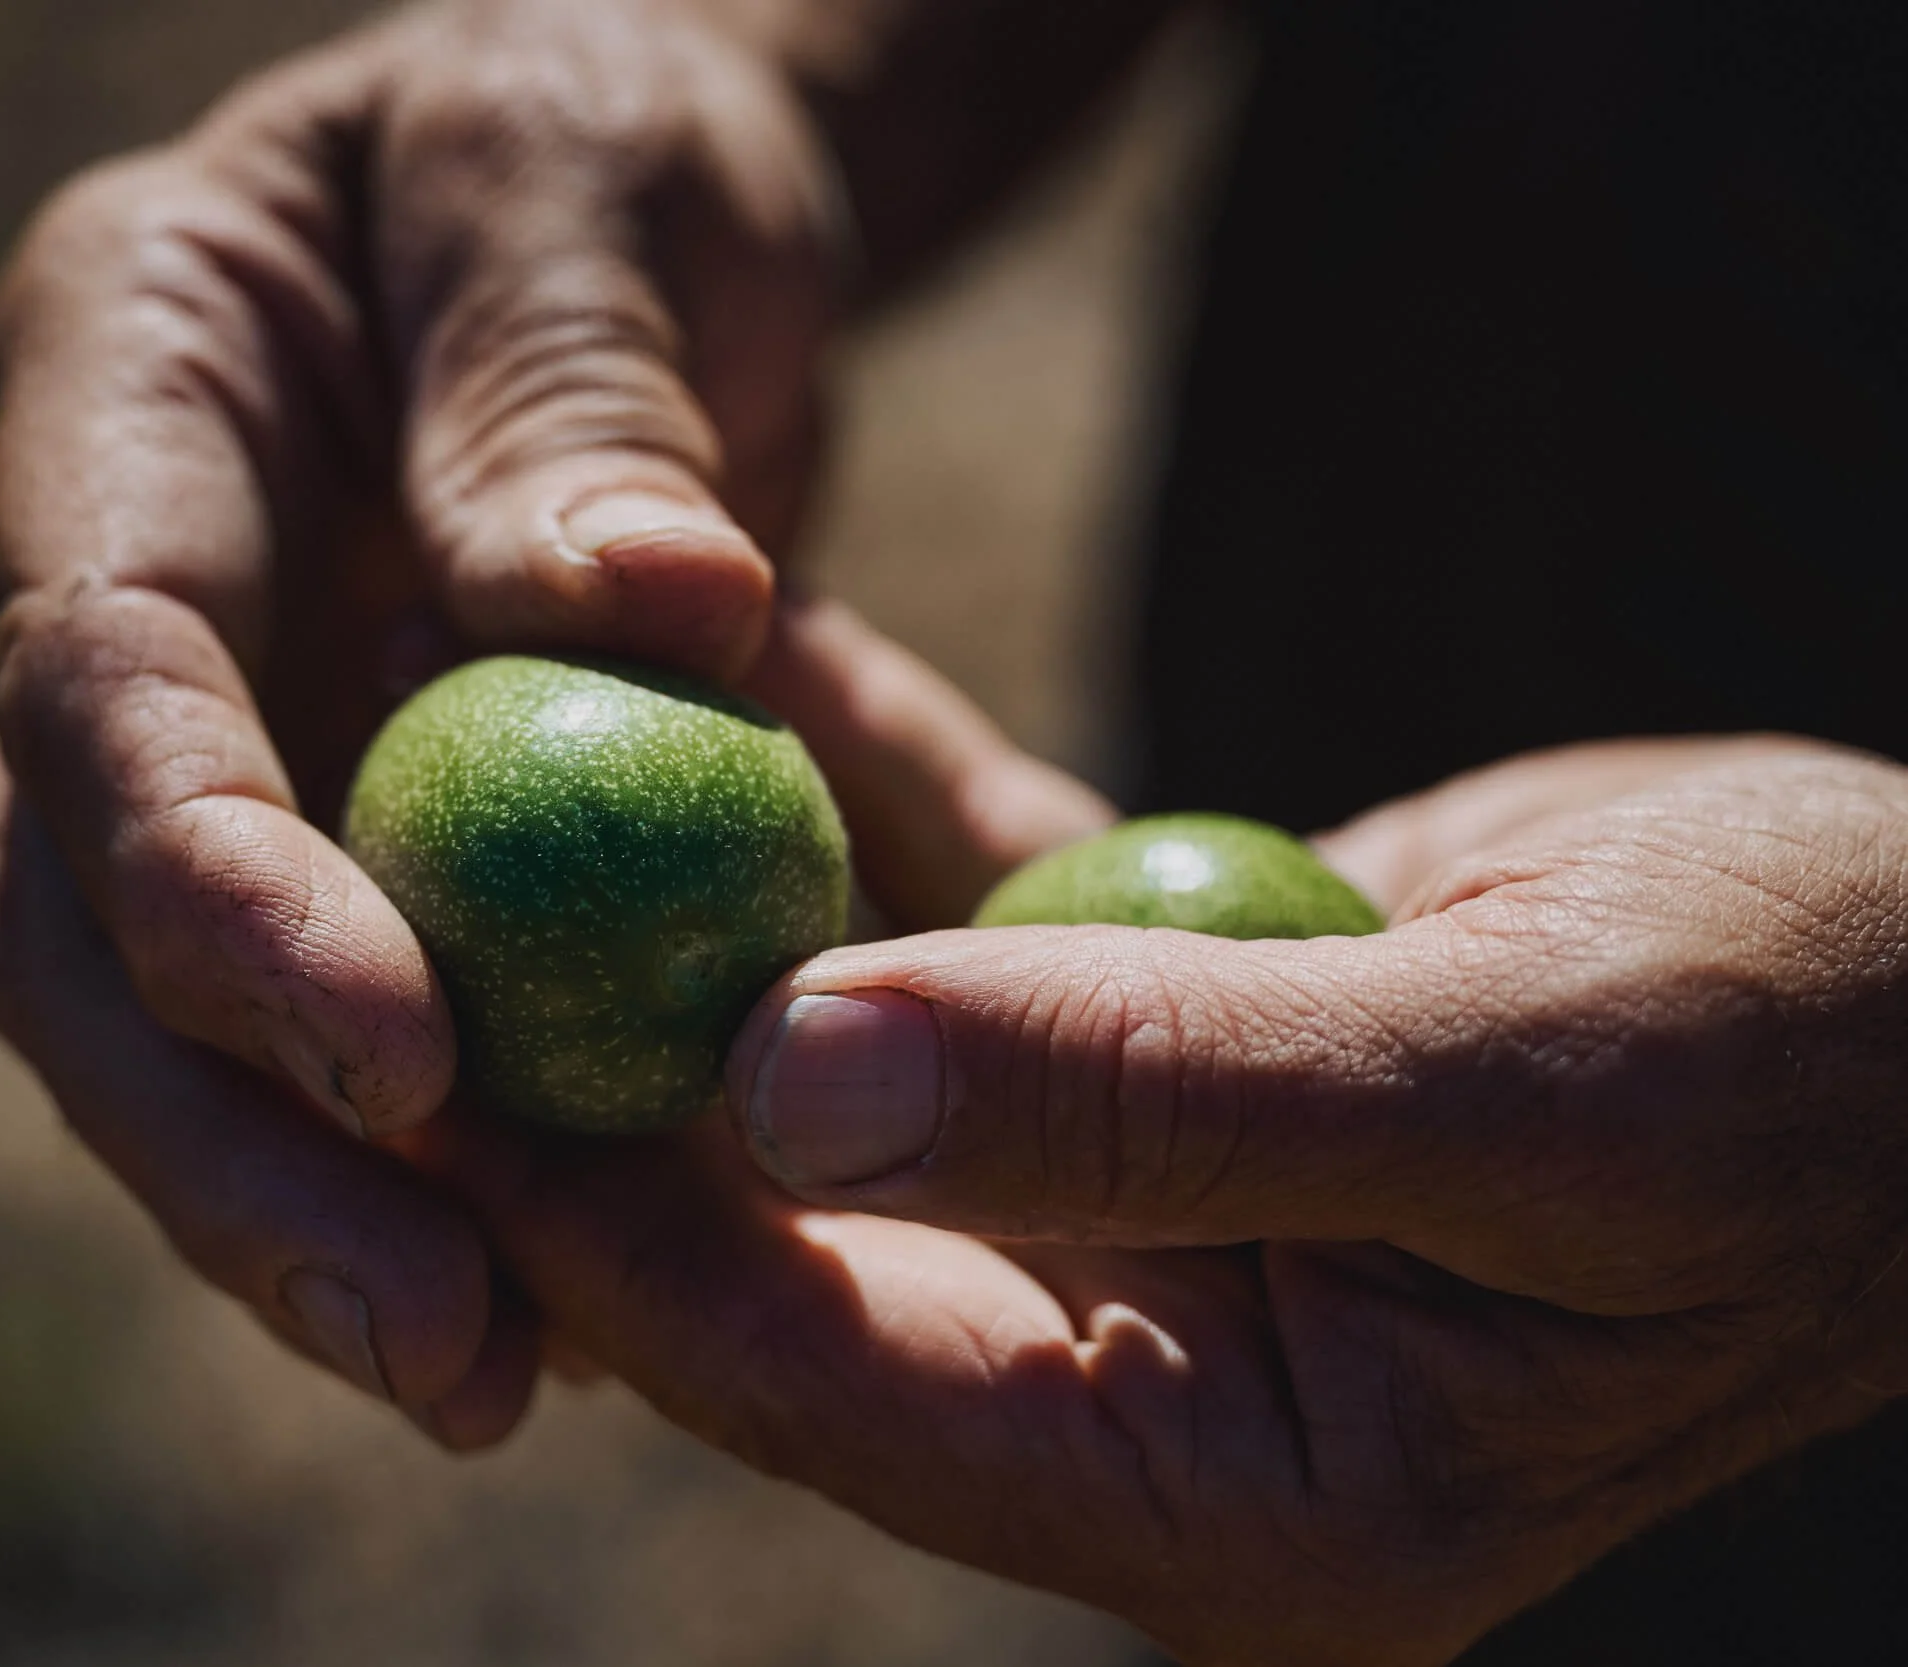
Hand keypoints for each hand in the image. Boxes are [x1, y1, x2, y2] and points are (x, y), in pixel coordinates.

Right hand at [0, 0, 842, 1442]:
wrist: (636, 201)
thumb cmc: (598, 128)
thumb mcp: (598, 174)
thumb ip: (584, 378)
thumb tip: (661, 618)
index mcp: (124, 394)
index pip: (101, 673)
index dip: (212, 883)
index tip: (400, 1051)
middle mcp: (134, 605)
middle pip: (89, 929)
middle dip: (237, 1151)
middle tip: (441, 1342)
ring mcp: (236, 743)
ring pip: (209, 1033)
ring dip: (342, 1222)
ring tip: (505, 1384)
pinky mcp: (366, 846)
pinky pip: (394, 1032)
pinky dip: (491, 1170)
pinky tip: (616, 1295)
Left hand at [444, 734, 1907, 1662]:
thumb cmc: (1825, 1055)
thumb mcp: (1526, 1081)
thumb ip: (1164, 1096)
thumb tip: (787, 1083)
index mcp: (1239, 1493)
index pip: (847, 1390)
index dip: (630, 1242)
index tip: (435, 1082)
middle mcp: (1156, 1372)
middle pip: (804, 1245)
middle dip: (612, 1087)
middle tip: (410, 909)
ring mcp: (1144, 1212)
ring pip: (860, 1070)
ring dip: (719, 909)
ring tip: (527, 744)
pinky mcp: (1159, 1048)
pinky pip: (971, 923)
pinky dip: (878, 798)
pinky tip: (753, 664)